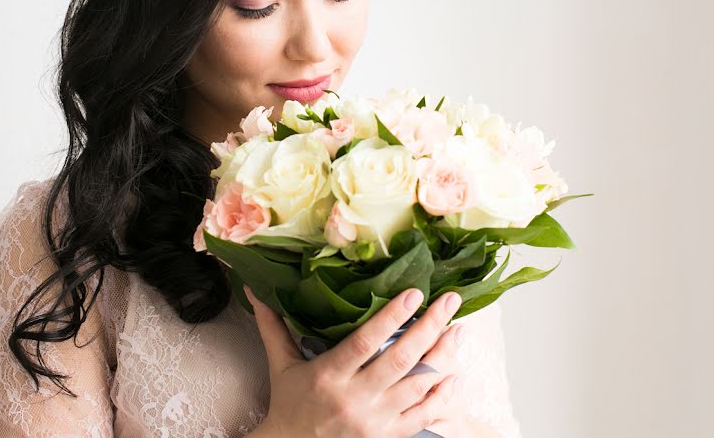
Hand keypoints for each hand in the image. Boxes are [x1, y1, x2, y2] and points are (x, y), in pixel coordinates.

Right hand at [245, 284, 463, 437]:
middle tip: (451, 300)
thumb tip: (255, 290)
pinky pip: (422, 417)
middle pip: (400, 359)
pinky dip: (440, 397)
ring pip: (417, 386)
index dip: (392, 316)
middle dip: (430, 327)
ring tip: (458, 331)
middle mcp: (354, 398)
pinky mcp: (387, 437)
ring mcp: (374, 421)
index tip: (415, 292)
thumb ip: (273, 326)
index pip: (365, 341)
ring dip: (442, 357)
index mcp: (329, 375)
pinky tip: (453, 376)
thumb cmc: (289, 404)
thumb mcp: (281, 365)